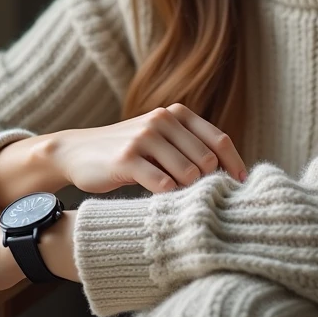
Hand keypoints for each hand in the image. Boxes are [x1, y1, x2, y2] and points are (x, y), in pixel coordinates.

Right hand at [48, 102, 247, 194]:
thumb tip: (232, 176)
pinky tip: (160, 202)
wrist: (76, 152)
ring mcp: (144, 137)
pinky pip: (163, 185)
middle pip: (207, 161)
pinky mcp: (127, 158)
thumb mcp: (160, 140)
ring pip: (188, 174)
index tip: (241, 189)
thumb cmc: (127, 153)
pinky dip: (167, 198)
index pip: (220, 141)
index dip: (235, 167)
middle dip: (207, 184)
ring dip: (187, 192)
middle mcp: (162, 120)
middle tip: (200, 201)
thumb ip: (190, 148)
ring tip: (177, 201)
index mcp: (175, 113)